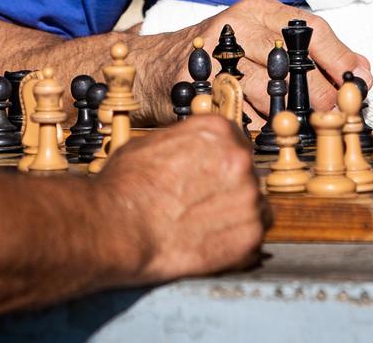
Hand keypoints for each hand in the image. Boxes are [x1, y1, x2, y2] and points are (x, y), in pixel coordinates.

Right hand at [98, 116, 267, 281]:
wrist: (118, 228)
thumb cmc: (125, 187)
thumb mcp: (150, 143)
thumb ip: (183, 144)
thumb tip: (189, 152)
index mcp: (217, 130)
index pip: (235, 141)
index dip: (220, 161)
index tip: (210, 175)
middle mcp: (239, 159)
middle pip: (247, 173)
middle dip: (228, 188)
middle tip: (201, 204)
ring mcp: (249, 199)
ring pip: (254, 206)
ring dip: (235, 216)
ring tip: (202, 226)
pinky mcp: (250, 236)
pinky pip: (254, 238)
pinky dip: (236, 243)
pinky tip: (209, 243)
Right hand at [143, 0, 370, 121]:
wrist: (152, 67)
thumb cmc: (217, 57)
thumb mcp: (259, 41)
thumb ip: (308, 52)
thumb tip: (359, 70)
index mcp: (256, 12)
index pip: (310, 29)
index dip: (340, 57)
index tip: (359, 81)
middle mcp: (235, 26)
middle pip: (292, 60)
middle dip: (320, 94)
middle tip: (336, 116)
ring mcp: (213, 52)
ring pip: (266, 88)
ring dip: (290, 114)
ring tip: (304, 128)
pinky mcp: (194, 80)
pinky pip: (236, 109)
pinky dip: (256, 125)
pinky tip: (265, 132)